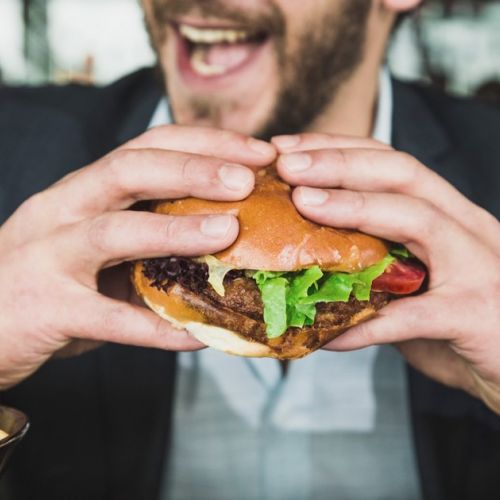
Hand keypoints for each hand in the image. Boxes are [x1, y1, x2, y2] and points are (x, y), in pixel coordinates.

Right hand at [0, 126, 275, 388]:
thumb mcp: (93, 241)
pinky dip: (157, 328)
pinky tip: (199, 335)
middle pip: (130, 169)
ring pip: (114, 232)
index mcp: (83, 190)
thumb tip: (224, 238)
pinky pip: (108, 319)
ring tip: (229, 232)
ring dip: (177, 230)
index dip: (204, 143)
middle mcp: (64, 209)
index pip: (147, 146)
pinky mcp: (45, 308)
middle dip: (194, 169)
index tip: (257, 151)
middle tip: (249, 178)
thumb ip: (145, 234)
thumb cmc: (48, 278)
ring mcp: (49, 256)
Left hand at [273, 132, 499, 413]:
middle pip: (403, 173)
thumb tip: (308, 261)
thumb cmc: (460, 322)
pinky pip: (414, 316)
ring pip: (418, 218)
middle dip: (340, 162)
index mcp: (447, 215)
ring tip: (303, 203)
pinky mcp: (476, 315)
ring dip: (355, 207)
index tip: (287, 148)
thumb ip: (375, 265)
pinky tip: (328, 331)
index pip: (390, 163)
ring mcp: (478, 267)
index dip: (337, 148)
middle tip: (287, 163)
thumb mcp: (417, 281)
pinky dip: (368, 322)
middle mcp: (466, 228)